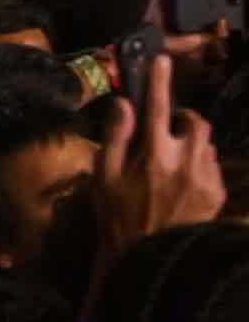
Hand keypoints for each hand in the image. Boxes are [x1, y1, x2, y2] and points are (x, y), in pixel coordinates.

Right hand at [95, 55, 226, 259]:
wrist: (150, 261)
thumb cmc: (118, 218)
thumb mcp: (103, 179)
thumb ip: (115, 138)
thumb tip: (123, 105)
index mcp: (154, 155)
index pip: (157, 107)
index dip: (159, 81)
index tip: (162, 60)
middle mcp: (185, 162)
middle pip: (195, 122)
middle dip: (183, 118)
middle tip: (167, 125)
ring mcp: (206, 179)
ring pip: (206, 144)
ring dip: (190, 143)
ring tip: (172, 159)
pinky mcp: (217, 195)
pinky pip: (212, 166)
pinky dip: (199, 163)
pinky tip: (182, 180)